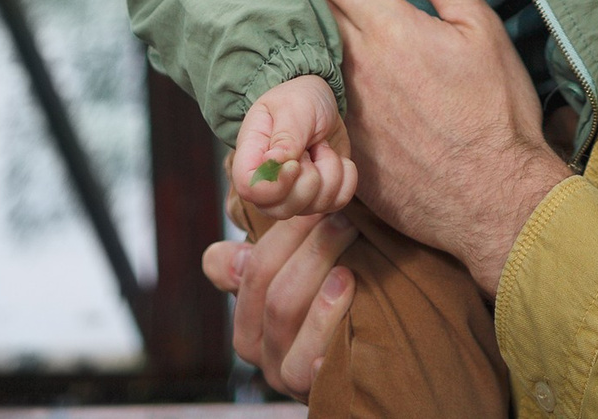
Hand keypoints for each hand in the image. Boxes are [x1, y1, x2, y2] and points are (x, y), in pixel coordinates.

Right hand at [201, 210, 358, 395]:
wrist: (360, 366)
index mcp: (244, 317)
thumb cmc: (323, 304)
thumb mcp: (291, 278)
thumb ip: (261, 256)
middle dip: (312, 251)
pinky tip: (351, 322)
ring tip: (349, 270)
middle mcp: (255, 348)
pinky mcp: (312, 393)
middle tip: (346, 221)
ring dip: (320, 292)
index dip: (283, 233)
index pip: (246, 269)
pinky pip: (313, 368)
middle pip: (274, 294)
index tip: (314, 204)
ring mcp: (282, 374)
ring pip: (286, 321)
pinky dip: (326, 341)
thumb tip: (237, 255)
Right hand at [233, 74, 356, 217]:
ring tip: (321, 146)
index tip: (296, 162)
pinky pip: (338, 202)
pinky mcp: (319, 196)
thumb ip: (286, 136)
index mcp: (251, 158)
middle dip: (310, 179)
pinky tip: (336, 157)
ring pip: (315, 207)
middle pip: (283, 209)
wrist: (318, 100)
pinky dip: (346, 178)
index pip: (250, 190)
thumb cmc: (297, 98)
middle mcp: (269, 184)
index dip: (276, 184)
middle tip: (311, 147)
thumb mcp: (292, 107)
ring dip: (330, 171)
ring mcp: (294, 194)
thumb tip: (275, 163)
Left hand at [292, 0, 571, 292]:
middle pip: (311, 14)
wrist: (494, 198)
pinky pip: (313, 108)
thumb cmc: (497, 111)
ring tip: (288, 25)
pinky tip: (304, 85)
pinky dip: (305, 89)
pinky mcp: (342, 149)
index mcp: (390, 29)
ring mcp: (343, 110)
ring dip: (296, 39)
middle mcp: (355, 66)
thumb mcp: (483, 31)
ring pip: (304, 60)